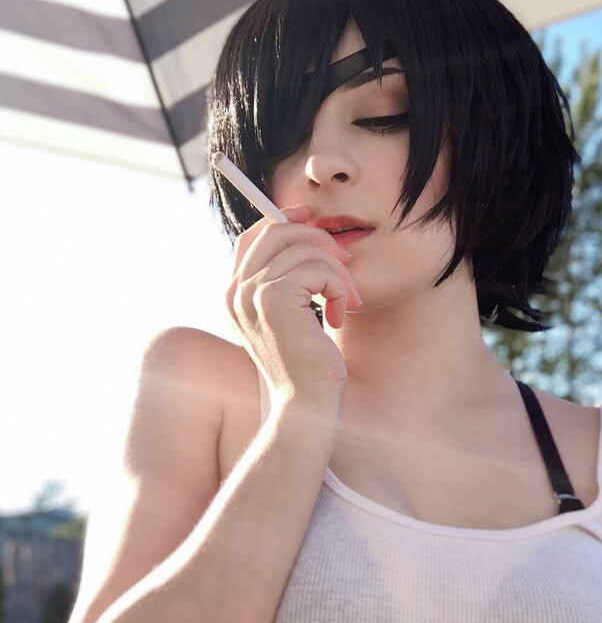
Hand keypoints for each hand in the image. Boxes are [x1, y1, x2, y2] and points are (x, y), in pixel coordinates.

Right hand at [226, 205, 362, 402]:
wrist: (307, 404)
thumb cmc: (308, 364)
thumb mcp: (293, 317)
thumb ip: (287, 280)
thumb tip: (305, 230)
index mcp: (235, 295)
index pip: (254, 235)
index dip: (284, 218)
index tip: (313, 218)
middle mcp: (236, 292)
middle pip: (276, 230)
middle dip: (319, 239)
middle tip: (345, 265)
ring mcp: (252, 294)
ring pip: (305, 249)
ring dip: (337, 273)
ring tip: (345, 302)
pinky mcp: (275, 300)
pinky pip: (318, 269)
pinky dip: (339, 288)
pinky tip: (338, 316)